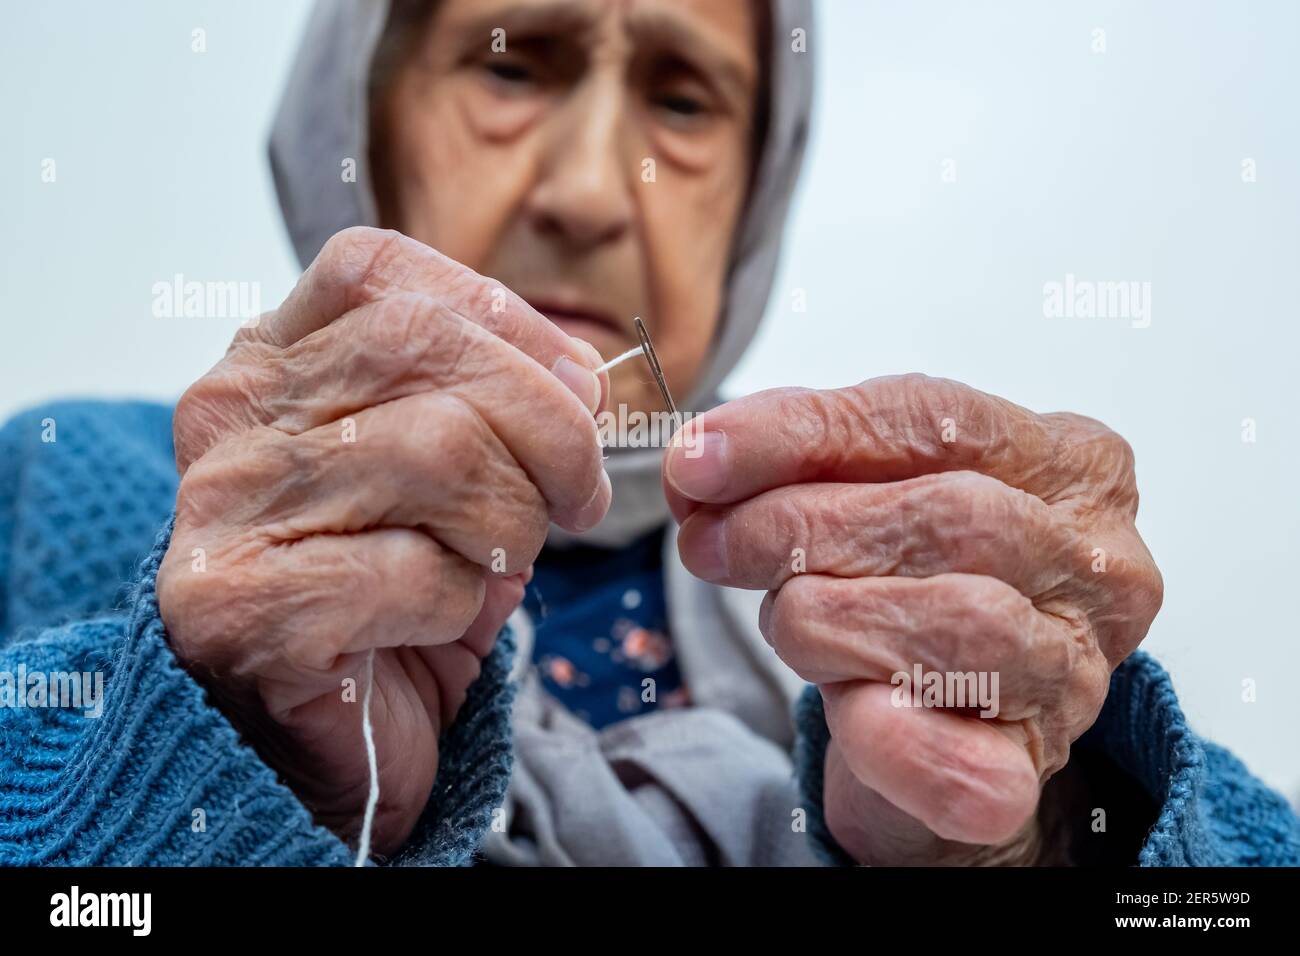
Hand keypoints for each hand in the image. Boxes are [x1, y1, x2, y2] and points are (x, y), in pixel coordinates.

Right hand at [158, 227, 609, 854]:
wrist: (324, 747)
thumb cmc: (394, 600)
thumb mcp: (451, 479)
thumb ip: (495, 408)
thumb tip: (584, 378)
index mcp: (268, 366)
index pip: (378, 272)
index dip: (500, 314)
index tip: (575, 387)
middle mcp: (232, 422)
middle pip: (424, 344)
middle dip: (546, 423)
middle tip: (579, 496)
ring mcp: (227, 513)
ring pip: (438, 450)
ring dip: (512, 523)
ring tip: (496, 569)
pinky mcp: (244, 609)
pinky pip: (417, 571)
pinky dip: (462, 604)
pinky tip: (431, 627)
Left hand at [666, 374, 1162, 864]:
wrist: (946, 719)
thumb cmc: (913, 582)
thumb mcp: (872, 492)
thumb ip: (804, 462)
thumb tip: (702, 462)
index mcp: (1072, 465)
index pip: (935, 419)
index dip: (804, 433)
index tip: (700, 457)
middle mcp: (1098, 565)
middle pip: (952, 515)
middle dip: (801, 526)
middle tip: (710, 541)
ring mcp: (1075, 674)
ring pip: (960, 624)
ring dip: (828, 618)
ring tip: (781, 619)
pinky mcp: (1031, 772)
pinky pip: (960, 762)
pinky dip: (884, 736)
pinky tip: (843, 711)